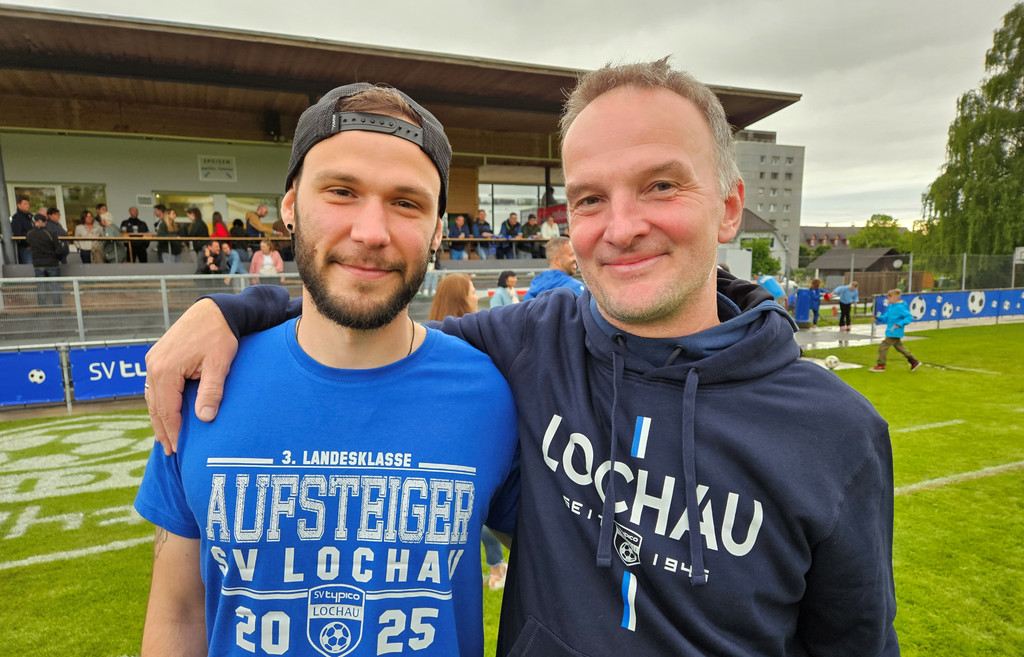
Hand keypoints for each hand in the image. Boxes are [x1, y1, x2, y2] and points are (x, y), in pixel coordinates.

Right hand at [145, 299, 237, 453]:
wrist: (215, 310)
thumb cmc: (220, 336)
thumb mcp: (219, 365)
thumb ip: (211, 392)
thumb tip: (205, 419)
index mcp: (165, 369)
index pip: (167, 410)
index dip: (173, 431)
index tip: (179, 449)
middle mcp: (153, 365)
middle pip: (155, 406)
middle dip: (163, 430)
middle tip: (170, 451)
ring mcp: (153, 360)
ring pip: (152, 397)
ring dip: (159, 417)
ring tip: (166, 438)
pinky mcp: (157, 356)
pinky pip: (154, 386)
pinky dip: (159, 402)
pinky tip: (166, 413)